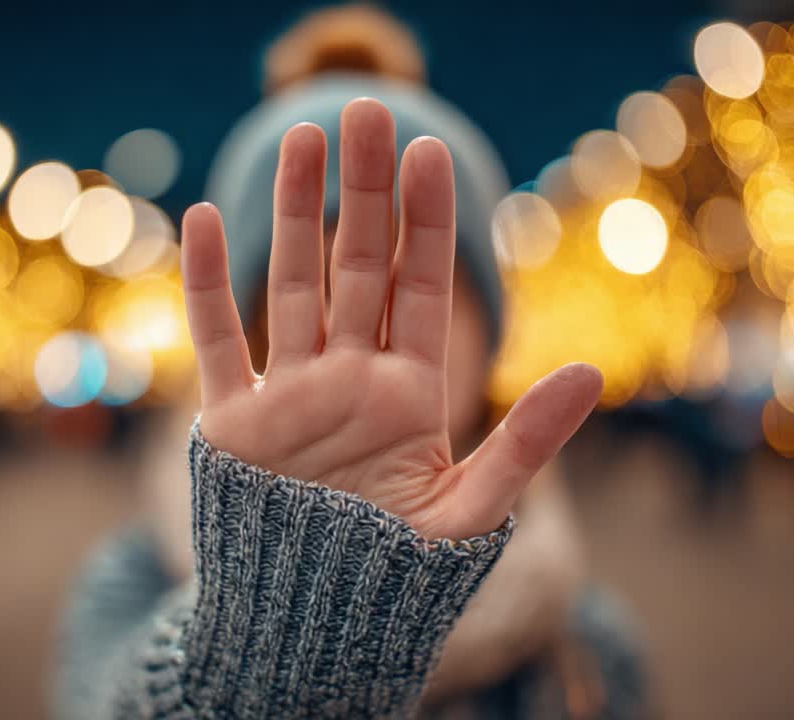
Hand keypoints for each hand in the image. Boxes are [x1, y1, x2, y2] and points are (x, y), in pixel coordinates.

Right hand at [180, 98, 601, 539]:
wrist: (315, 624)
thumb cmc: (397, 577)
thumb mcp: (473, 511)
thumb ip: (527, 442)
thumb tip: (589, 373)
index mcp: (408, 393)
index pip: (420, 288)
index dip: (426, 221)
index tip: (430, 152)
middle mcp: (349, 379)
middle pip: (357, 267)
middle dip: (364, 191)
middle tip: (365, 113)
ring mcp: (289, 394)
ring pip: (291, 284)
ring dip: (290, 212)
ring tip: (300, 137)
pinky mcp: (233, 424)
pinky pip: (217, 342)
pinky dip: (207, 285)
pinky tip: (204, 220)